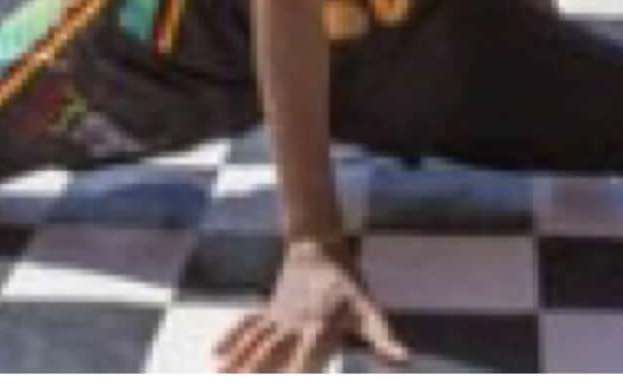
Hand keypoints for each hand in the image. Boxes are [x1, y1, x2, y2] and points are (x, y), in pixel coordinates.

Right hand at [215, 240, 406, 371]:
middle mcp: (293, 326)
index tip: (286, 385)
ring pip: (254, 342)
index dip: (296, 374)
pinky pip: (247, 323)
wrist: (322, 243)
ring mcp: (278, 317)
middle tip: (236, 385)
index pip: (303, 362)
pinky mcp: (269, 309)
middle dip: (254, 374)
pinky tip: (216, 353)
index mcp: (317, 330)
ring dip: (237, 361)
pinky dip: (232, 336)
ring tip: (219, 378)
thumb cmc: (349, 282)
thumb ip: (384, 337)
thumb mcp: (369, 309)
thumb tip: (406, 360)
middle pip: (269, 356)